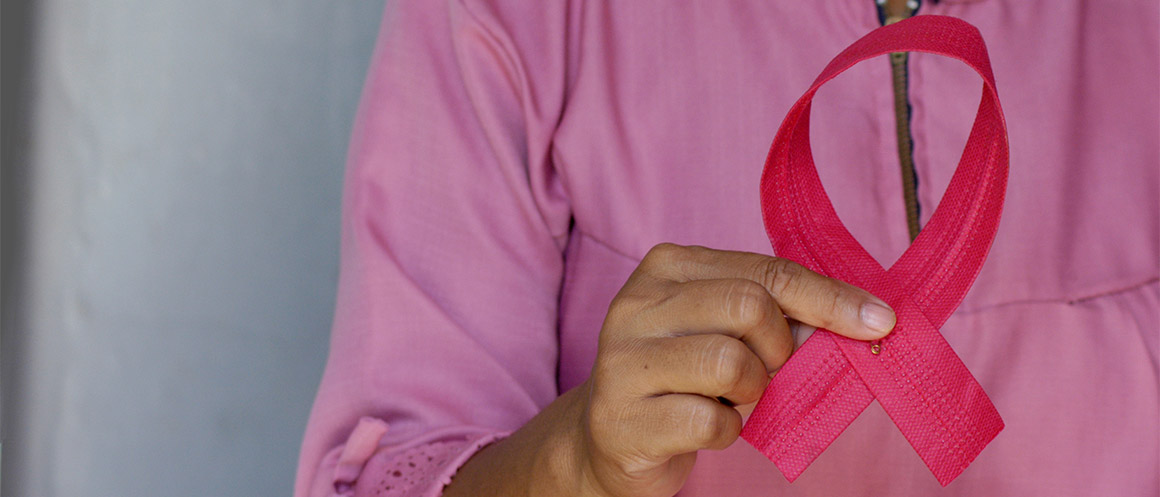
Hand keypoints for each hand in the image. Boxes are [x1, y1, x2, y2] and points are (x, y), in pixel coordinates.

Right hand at [576, 243, 895, 496]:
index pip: (767, 271)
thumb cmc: (683, 377)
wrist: (609, 437)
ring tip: (732, 398)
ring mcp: (623, 362)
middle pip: (750, 307)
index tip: (879, 321)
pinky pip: (710, 421)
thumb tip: (861, 322)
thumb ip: (777, 315)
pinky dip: (727, 431)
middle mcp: (636, 305)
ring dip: (752, 391)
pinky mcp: (621, 419)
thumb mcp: (723, 329)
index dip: (830, 299)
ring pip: (730, 363)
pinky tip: (707, 426)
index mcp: (666, 267)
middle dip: (781, 348)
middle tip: (770, 372)